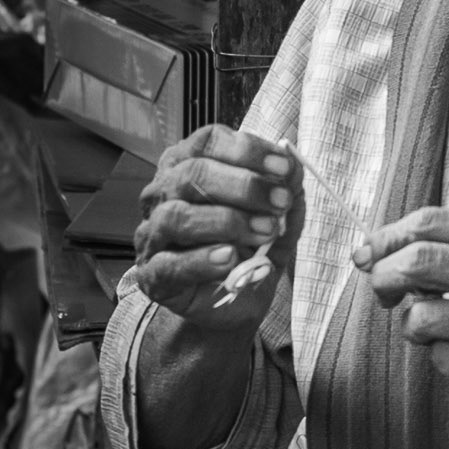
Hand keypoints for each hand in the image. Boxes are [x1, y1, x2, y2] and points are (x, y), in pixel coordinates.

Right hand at [132, 125, 302, 332]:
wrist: (232, 307)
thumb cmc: (249, 253)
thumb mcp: (277, 221)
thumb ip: (285, 195)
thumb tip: (295, 169)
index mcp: (188, 167)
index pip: (207, 142)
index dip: (247, 150)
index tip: (285, 167)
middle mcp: (162, 195)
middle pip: (192, 174)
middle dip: (244, 186)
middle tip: (280, 203)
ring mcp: (153, 235)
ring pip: (177, 216)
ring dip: (227, 221)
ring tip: (264, 233)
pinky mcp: (153, 276)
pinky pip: (170, 264)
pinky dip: (203, 259)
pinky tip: (230, 258)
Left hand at [351, 207, 448, 406]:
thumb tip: (381, 253)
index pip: (430, 224)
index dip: (386, 237)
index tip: (365, 252)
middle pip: (417, 264)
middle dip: (383, 278)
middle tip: (381, 290)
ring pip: (420, 318)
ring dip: (415, 326)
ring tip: (438, 327)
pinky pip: (443, 359)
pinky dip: (444, 357)